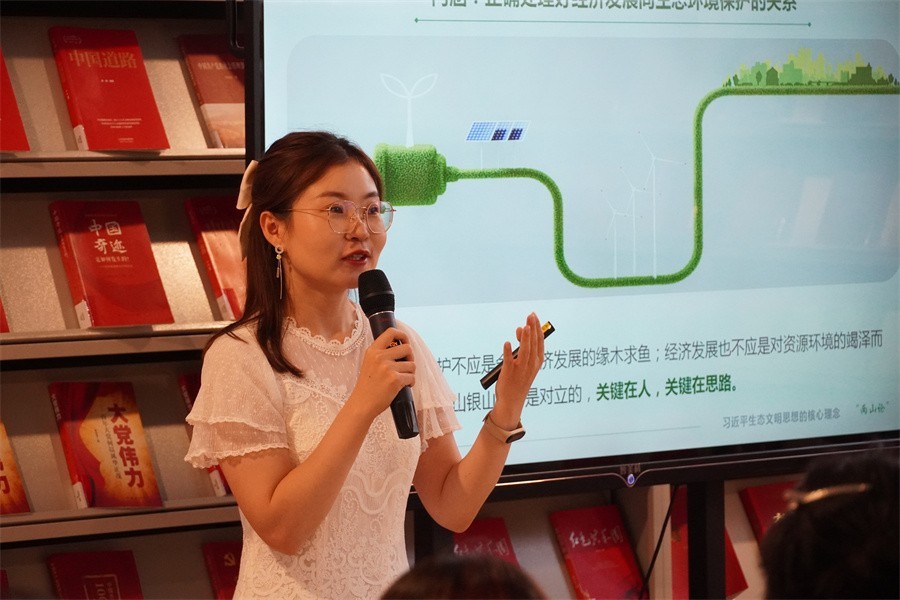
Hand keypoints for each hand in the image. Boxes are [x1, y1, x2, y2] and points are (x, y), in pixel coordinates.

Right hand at [350, 327, 415, 420]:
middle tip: (406, 366)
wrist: (362, 404)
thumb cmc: (368, 386)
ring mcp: (387, 368)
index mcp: (373, 351)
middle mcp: (380, 357)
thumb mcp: (369, 363)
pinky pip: (412, 377)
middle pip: (407, 348)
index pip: (391, 332)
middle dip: (411, 358)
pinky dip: (411, 382)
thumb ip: (381, 354)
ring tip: (403, 379)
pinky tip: (404, 386)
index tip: (405, 342)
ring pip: (412, 365)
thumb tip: (402, 347)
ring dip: (411, 373)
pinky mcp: (395, 379)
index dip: (403, 336)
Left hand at [492, 313, 543, 428]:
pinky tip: (507, 343)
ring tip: (524, 326)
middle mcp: (531, 364)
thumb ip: (522, 344)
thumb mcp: (524, 361)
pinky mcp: (509, 372)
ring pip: (524, 351)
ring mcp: (520, 369)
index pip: (539, 341)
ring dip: (525, 338)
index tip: (534, 316)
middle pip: (533, 343)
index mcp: (537, 361)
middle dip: (532, 328)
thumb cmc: (518, 378)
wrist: (512, 399)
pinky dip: (508, 352)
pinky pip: (509, 360)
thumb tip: (520, 328)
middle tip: (530, 315)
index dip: (537, 328)